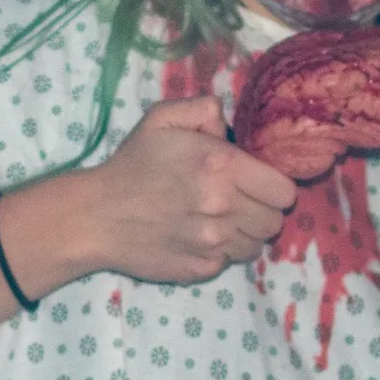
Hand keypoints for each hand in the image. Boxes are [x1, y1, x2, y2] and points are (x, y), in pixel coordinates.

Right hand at [80, 96, 297, 283]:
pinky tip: (198, 237)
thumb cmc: (131, 165)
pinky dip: (220, 252)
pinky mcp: (200, 270)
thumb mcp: (162, 119)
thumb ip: (204, 110)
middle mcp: (223, 207)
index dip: (274, 186)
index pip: (284, 190)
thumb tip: (229, 126)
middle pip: (274, 221)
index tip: (257, 183)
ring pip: (255, 245)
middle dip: (261, 210)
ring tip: (218, 221)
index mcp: (221, 166)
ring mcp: (212, 243)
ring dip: (243, 233)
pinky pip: (229, 262)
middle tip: (237, 202)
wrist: (95, 216)